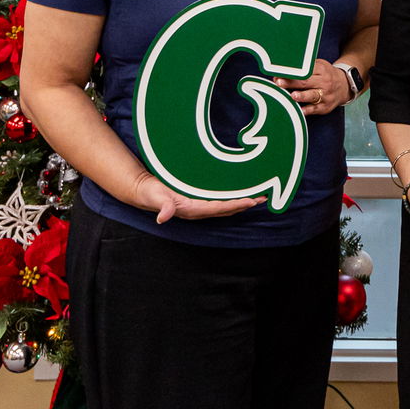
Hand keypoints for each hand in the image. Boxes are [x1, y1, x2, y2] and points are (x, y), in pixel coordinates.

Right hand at [130, 174, 264, 223]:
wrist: (145, 191)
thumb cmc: (151, 193)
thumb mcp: (156, 197)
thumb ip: (162, 206)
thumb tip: (163, 218)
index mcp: (192, 209)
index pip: (218, 208)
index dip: (235, 205)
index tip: (250, 201)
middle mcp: (199, 209)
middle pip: (227, 209)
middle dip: (245, 204)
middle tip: (263, 198)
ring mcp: (200, 205)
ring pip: (227, 205)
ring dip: (243, 201)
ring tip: (260, 197)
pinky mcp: (200, 199)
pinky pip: (221, 200)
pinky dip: (234, 197)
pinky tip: (243, 193)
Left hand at [275, 59, 351, 115]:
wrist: (344, 86)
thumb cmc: (326, 75)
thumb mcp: (320, 65)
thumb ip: (306, 67)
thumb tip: (285, 68)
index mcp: (321, 70)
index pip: (305, 70)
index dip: (292, 71)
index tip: (280, 72)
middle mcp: (324, 82)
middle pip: (306, 82)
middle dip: (291, 82)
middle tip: (279, 82)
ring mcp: (325, 95)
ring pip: (312, 96)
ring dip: (302, 96)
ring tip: (293, 96)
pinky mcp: (325, 107)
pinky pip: (315, 109)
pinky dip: (307, 110)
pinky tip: (300, 110)